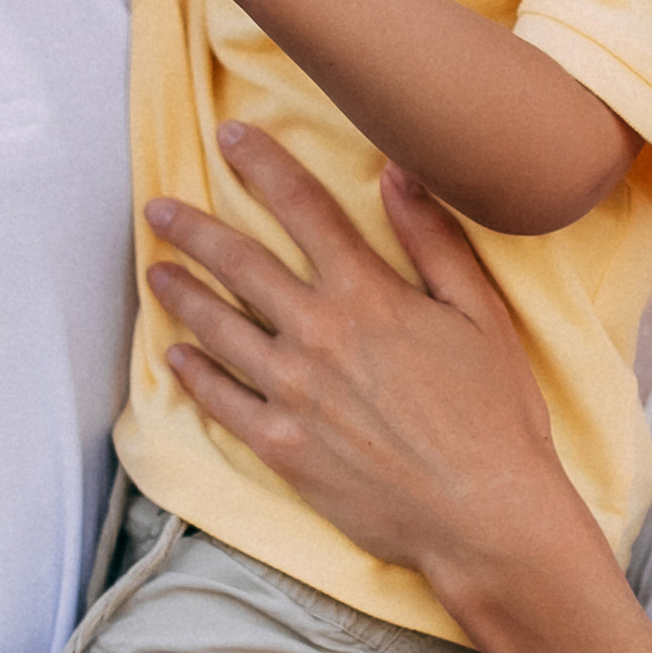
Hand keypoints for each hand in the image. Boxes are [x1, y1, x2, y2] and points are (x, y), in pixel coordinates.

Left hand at [141, 124, 580, 609]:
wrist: (485, 515)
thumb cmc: (496, 416)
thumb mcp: (482, 315)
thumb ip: (434, 242)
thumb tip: (397, 173)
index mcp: (368, 296)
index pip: (304, 209)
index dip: (263, 166)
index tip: (230, 137)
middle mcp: (319, 336)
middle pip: (240, 265)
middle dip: (193, 229)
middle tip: (159, 207)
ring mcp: (293, 393)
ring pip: (218, 329)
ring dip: (181, 294)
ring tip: (155, 271)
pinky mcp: (282, 447)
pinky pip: (222, 401)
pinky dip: (194, 373)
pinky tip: (177, 355)